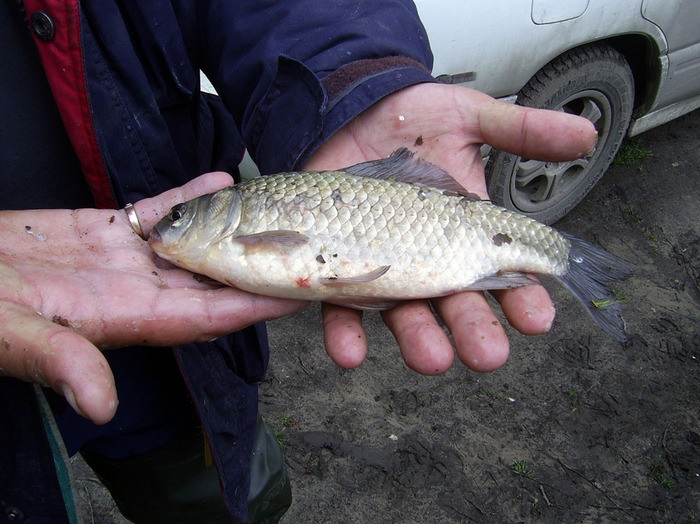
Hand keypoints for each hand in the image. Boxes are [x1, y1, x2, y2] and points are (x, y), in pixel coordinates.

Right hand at [0, 173, 305, 423]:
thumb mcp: (9, 331)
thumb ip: (57, 359)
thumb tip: (101, 403)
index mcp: (123, 318)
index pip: (206, 314)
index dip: (255, 303)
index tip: (302, 291)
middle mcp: (133, 291)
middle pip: (212, 280)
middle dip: (259, 265)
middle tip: (309, 244)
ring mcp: (120, 259)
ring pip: (191, 243)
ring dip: (234, 227)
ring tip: (278, 208)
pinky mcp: (101, 231)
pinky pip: (154, 211)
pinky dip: (187, 196)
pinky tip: (220, 177)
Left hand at [304, 83, 596, 373]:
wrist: (346, 110)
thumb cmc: (410, 117)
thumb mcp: (468, 117)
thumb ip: (521, 130)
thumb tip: (586, 135)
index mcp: (464, 232)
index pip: (503, 273)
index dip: (523, 298)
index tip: (537, 318)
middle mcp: (427, 258)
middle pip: (456, 305)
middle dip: (474, 331)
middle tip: (488, 354)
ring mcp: (383, 267)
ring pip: (405, 315)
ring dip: (419, 340)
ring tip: (432, 359)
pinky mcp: (337, 267)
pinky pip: (340, 308)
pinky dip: (345, 334)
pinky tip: (351, 353)